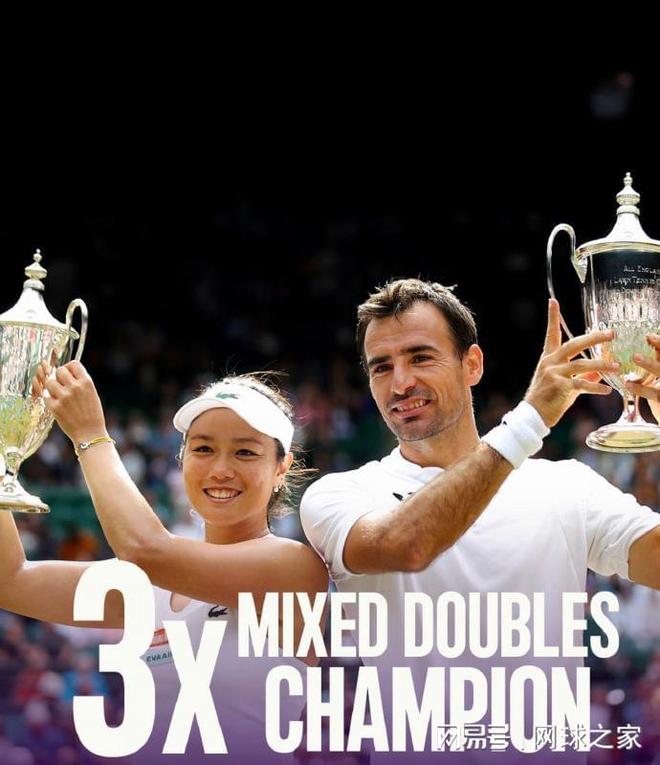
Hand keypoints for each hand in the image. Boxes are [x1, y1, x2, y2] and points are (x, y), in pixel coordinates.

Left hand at [35, 361, 107, 444]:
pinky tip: (57, 405)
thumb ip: (80, 382)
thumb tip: (66, 373)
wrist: (90, 434)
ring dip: (52, 388)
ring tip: (59, 396)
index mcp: (86, 382)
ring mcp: (64, 397)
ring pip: (50, 382)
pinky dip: (50, 400)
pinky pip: (46, 396)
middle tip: (62, 385)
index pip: (74, 364)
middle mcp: (75, 387)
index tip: (69, 374)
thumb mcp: (92, 394)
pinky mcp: (55, 407)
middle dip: (59, 377)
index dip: (69, 368)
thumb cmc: (92, 414)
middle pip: (59, 371)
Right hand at [524, 299, 616, 426]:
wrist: (532, 415)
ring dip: (601, 366)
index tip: (553, 301)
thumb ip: (581, 375)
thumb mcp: (564, 383)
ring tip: (616, 367)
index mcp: (548, 357)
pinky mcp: (559, 387)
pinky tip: (606, 390)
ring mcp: (554, 373)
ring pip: (582, 365)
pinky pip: (582, 384)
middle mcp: (550, 362)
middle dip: (594, 338)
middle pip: (574, 344)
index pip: (551, 333)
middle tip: (611, 334)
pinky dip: (596, 387)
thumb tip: (599, 372)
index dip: (552, 317)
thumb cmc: (547, 398)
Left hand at [625, 333, 659, 423]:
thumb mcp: (657, 380)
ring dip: (650, 364)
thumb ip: (652, 366)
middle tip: (647, 337)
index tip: (649, 334)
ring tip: (635, 357)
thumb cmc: (659, 396)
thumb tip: (630, 352)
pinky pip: (653, 394)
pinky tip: (628, 383)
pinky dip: (640, 388)